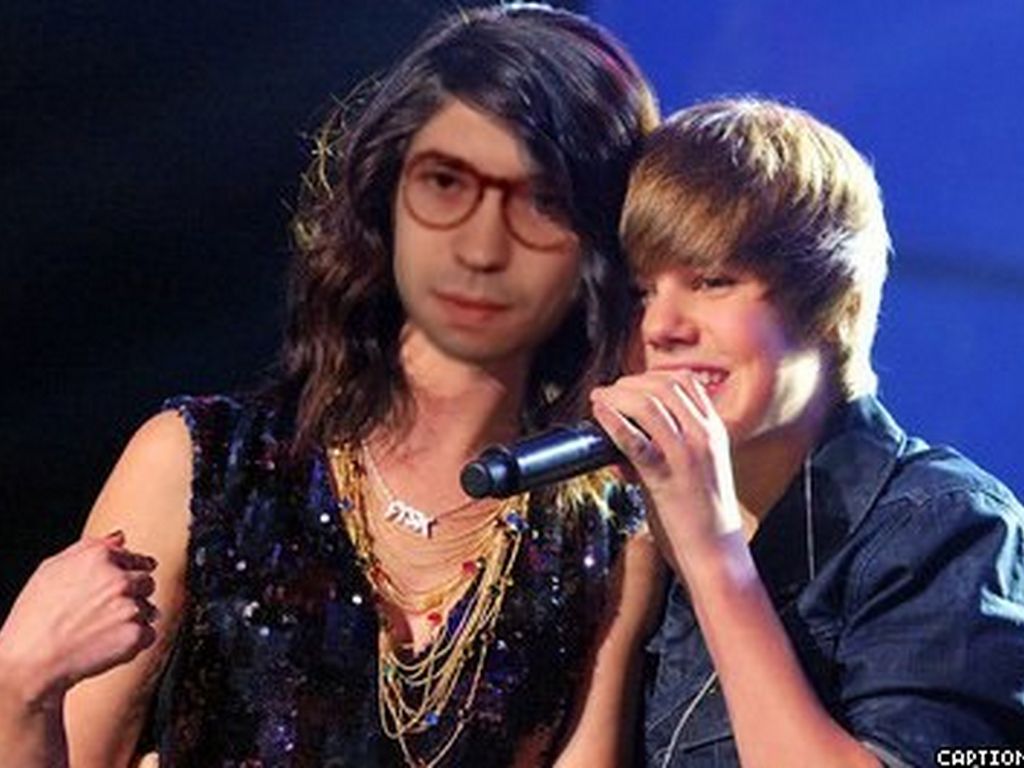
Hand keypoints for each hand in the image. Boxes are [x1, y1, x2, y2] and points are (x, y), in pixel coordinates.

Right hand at [0, 532, 158, 708]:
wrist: (30, 662)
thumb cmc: (34, 619)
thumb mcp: (51, 570)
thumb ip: (90, 547)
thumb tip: (120, 537)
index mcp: (99, 558)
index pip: (135, 558)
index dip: (130, 572)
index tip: (126, 582)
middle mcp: (118, 579)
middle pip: (147, 583)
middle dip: (133, 596)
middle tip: (104, 614)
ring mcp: (130, 607)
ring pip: (148, 609)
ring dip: (133, 619)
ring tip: (100, 631)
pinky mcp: (136, 634)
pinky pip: (148, 634)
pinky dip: (134, 641)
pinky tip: (108, 644)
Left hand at [590, 373, 741, 568]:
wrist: (716, 552)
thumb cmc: (703, 516)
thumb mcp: (696, 470)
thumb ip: (666, 450)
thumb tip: (627, 441)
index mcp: (715, 431)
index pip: (686, 382)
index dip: (653, 376)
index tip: (631, 383)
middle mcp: (704, 436)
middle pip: (663, 386)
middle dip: (630, 383)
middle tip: (609, 391)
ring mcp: (687, 454)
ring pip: (648, 404)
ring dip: (617, 396)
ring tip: (599, 399)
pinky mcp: (666, 476)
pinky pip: (635, 440)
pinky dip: (613, 422)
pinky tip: (600, 414)